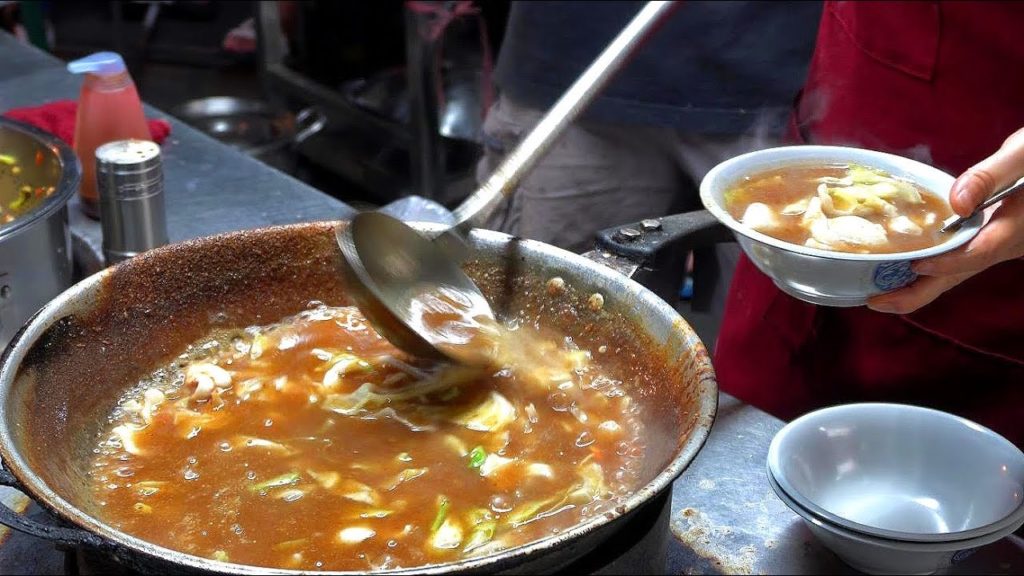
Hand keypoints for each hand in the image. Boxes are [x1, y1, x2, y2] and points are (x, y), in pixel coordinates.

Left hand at [867, 127, 1023, 313]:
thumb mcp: (1023, 154)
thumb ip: (991, 176)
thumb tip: (957, 203)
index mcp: (1015, 226)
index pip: (979, 252)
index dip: (947, 262)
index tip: (916, 264)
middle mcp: (1005, 243)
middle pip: (959, 274)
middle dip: (917, 293)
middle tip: (876, 302)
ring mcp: (996, 245)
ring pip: (955, 271)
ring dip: (917, 285)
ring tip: (876, 293)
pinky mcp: (988, 240)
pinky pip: (955, 260)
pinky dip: (927, 267)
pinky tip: (896, 267)